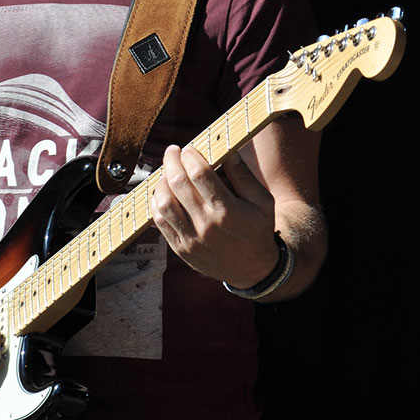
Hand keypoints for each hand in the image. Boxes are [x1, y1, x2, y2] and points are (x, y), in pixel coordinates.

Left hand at [151, 145, 278, 288]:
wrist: (253, 271)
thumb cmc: (258, 231)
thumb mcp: (262, 201)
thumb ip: (243, 175)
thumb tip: (227, 150)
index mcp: (228, 211)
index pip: (200, 175)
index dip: (190, 156)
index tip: (188, 148)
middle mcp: (207, 226)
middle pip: (178, 185)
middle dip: (172, 161)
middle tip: (173, 151)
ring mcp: (191, 240)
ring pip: (164, 203)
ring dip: (161, 182)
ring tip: (167, 172)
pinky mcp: (181, 249)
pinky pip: (159, 222)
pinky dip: (156, 203)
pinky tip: (163, 193)